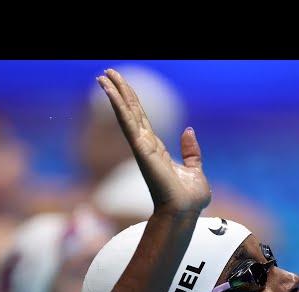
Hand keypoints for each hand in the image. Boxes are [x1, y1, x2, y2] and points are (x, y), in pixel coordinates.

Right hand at [97, 69, 210, 215]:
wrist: (186, 212)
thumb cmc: (189, 199)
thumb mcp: (195, 169)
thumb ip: (191, 151)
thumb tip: (188, 130)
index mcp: (156, 149)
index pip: (141, 119)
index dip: (131, 101)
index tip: (121, 85)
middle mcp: (146, 146)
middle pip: (130, 112)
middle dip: (120, 92)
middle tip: (107, 73)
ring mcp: (142, 147)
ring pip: (126, 114)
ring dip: (115, 94)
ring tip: (103, 76)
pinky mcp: (142, 150)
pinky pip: (128, 123)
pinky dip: (118, 106)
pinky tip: (110, 91)